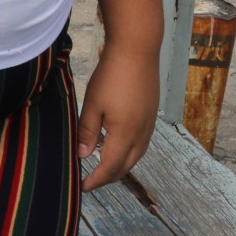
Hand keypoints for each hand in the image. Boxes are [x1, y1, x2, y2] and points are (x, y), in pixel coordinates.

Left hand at [77, 45, 158, 191]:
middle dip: (109, 177)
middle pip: (126, 166)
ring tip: (104, 167)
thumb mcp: (92, 104)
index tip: (83, 186)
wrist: (137, 49)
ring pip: (136, 156)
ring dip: (120, 165)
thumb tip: (83, 156)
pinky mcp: (151, 114)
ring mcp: (149, 123)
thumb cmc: (112, 74)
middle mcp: (141, 133)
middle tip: (91, 180)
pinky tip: (119, 146)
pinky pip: (142, 143)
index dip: (96, 180)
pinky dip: (130, 152)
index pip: (110, 167)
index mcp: (125, 133)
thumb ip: (87, 132)